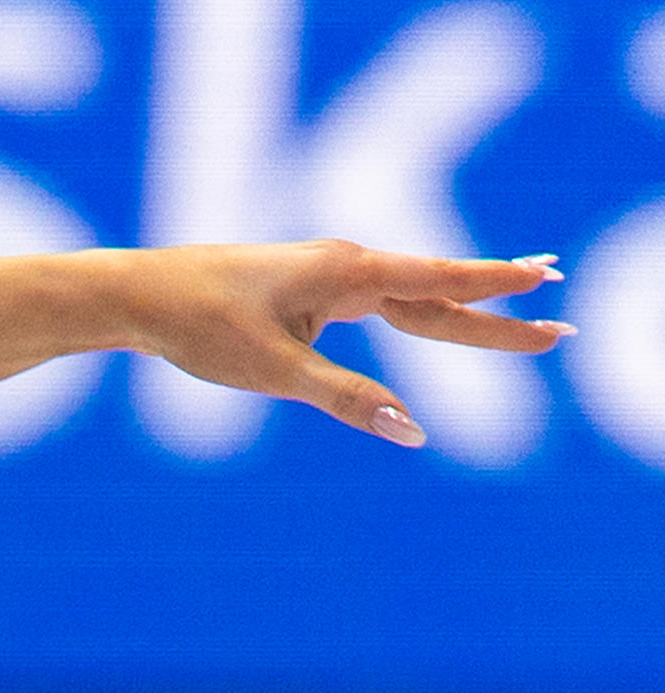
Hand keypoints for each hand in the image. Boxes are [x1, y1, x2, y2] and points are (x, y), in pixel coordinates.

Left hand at [117, 242, 570, 448]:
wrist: (133, 294)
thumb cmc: (197, 326)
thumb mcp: (275, 371)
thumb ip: (347, 399)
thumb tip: (413, 429)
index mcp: (345, 273)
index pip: (439, 283)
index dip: (496, 290)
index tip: (548, 283)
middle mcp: (343, 264)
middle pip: (435, 292)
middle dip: (497, 306)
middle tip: (559, 321)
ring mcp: (324, 273)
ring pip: (408, 294)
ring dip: (463, 300)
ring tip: (520, 297)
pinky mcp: (304, 286)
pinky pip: (379, 297)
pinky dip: (419, 302)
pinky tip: (433, 305)